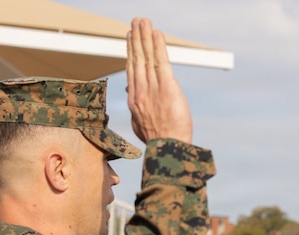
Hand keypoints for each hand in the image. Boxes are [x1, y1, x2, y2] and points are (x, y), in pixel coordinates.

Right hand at [126, 17, 192, 143]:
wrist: (168, 149)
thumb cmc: (158, 140)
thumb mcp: (141, 124)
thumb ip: (137, 108)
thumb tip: (131, 95)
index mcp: (135, 99)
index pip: (132, 70)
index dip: (131, 52)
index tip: (131, 39)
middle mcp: (141, 91)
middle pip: (137, 59)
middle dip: (136, 39)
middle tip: (136, 22)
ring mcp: (153, 89)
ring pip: (147, 57)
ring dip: (145, 37)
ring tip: (144, 22)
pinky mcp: (167, 88)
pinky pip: (161, 62)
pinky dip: (159, 47)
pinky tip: (157, 34)